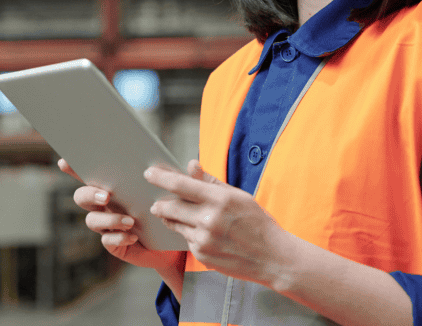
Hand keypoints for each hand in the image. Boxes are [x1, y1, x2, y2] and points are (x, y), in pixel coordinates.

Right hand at [58, 158, 181, 271]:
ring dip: (108, 219)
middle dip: (90, 194)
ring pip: (92, 220)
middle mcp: (106, 205)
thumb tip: (193, 163)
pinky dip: (117, 237)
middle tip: (107, 196)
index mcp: (115, 186)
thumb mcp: (179, 193)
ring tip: (129, 220)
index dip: (74, 168)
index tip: (66, 161)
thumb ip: (184, 179)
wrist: (176, 245)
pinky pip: (107, 241)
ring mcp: (108, 225)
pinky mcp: (116, 243)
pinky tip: (131, 235)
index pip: (90, 173)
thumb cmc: (171, 211)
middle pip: (82, 196)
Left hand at [145, 160, 291, 284]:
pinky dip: (189, 234)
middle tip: (156, 203)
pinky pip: (186, 240)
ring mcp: (204, 240)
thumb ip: (211, 182)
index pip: (182, 185)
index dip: (161, 178)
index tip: (149, 173)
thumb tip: (191, 165)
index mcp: (220, 199)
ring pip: (176, 224)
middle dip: (160, 204)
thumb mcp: (238, 196)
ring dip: (173, 219)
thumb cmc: (257, 222)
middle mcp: (209, 219)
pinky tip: (203, 235)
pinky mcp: (202, 255)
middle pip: (171, 207)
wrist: (272, 257)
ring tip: (182, 217)